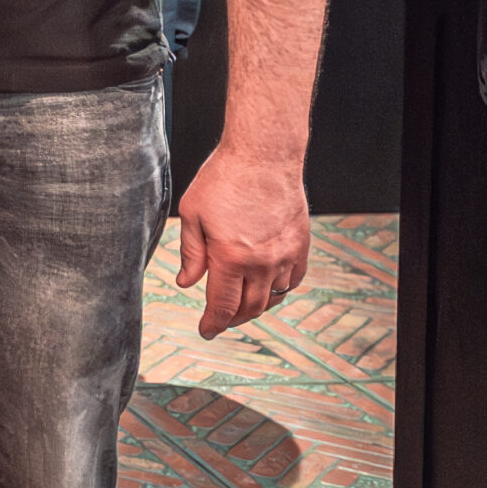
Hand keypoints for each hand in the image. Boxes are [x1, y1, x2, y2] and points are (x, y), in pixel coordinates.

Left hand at [174, 144, 308, 337]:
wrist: (263, 156)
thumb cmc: (222, 179)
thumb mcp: (193, 214)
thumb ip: (191, 253)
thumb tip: (186, 282)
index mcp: (230, 257)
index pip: (222, 305)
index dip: (213, 323)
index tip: (206, 331)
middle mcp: (261, 263)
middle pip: (249, 308)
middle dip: (232, 320)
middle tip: (220, 321)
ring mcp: (284, 256)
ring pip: (273, 297)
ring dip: (256, 307)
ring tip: (241, 306)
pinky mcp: (300, 246)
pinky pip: (293, 280)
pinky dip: (279, 290)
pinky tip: (266, 287)